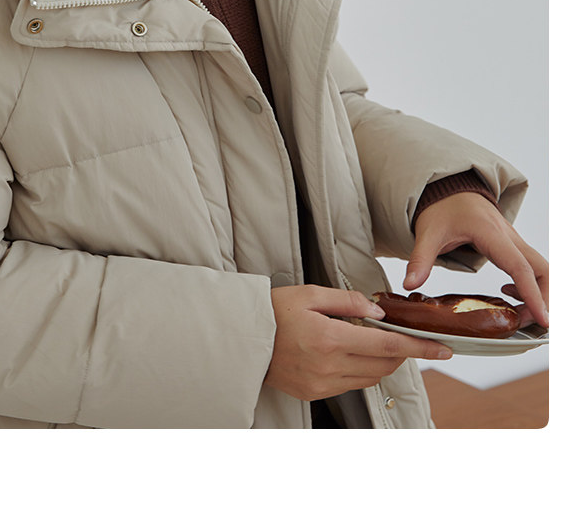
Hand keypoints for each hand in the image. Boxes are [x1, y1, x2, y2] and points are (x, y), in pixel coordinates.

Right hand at [263, 285, 453, 400]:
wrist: (244, 339)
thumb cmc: (275, 310)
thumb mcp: (310, 294)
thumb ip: (348, 301)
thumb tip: (378, 313)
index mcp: (331, 338)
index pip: (388, 345)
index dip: (420, 347)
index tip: (444, 348)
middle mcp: (330, 366)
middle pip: (384, 364)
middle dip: (401, 351)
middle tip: (405, 336)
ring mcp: (323, 383)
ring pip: (371, 377)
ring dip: (381, 361)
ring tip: (373, 341)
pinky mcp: (316, 393)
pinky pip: (351, 385)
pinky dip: (361, 370)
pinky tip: (350, 353)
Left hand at [405, 193, 548, 328]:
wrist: (449, 189)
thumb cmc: (442, 208)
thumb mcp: (428, 233)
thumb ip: (420, 258)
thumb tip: (410, 284)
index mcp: (491, 233)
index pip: (519, 267)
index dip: (533, 295)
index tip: (543, 319)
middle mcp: (508, 236)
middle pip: (542, 269)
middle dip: (545, 298)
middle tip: (531, 323)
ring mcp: (513, 240)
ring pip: (540, 268)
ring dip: (538, 293)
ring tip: (517, 315)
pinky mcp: (512, 245)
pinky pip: (531, 267)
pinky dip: (529, 285)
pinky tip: (507, 294)